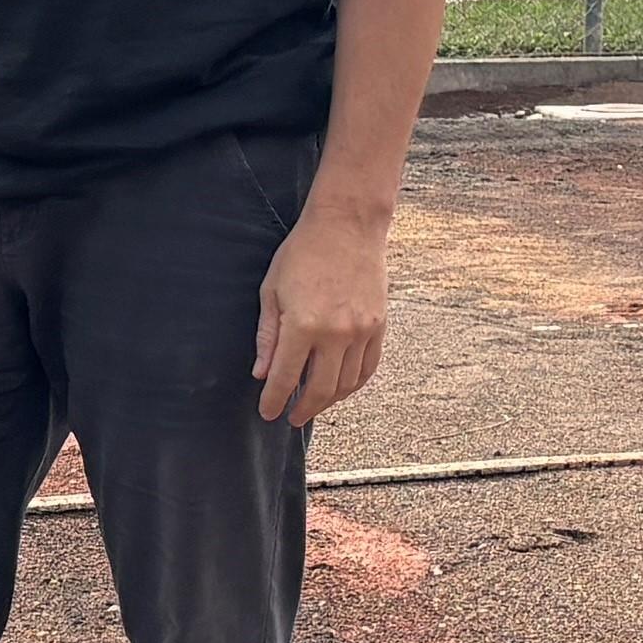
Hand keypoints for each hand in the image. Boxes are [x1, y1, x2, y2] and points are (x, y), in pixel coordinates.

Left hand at [252, 203, 390, 428]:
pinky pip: (368, 368)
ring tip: (313, 405)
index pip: (286, 378)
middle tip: (291, 417)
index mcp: (303, 325)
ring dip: (329, 401)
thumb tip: (262, 373)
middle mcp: (336, 333)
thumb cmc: (303, 253)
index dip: (274, 400)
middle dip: (303, 409)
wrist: (347, 225)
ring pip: (347, 384)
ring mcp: (362, 331)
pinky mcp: (379, 326)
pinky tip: (340, 389)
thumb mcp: (272, 291)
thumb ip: (267, 336)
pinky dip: (354, 385)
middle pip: (320, 390)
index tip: (268, 412)